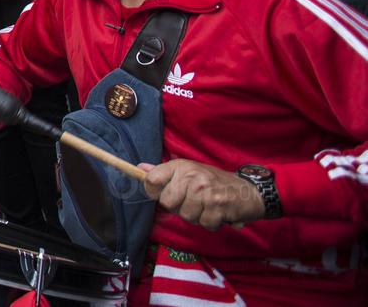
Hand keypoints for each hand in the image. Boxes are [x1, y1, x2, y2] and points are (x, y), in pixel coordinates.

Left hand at [142, 160, 265, 230]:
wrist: (250, 191)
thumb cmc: (214, 182)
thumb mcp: (189, 170)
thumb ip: (164, 172)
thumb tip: (140, 168)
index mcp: (181, 166)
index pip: (151, 180)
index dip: (155, 192)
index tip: (166, 193)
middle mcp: (191, 176)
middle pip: (167, 202)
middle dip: (179, 207)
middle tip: (194, 201)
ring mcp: (205, 192)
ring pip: (185, 216)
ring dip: (196, 216)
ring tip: (207, 206)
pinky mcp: (218, 207)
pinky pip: (203, 224)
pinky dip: (211, 223)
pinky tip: (217, 213)